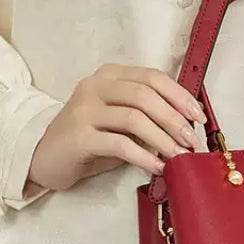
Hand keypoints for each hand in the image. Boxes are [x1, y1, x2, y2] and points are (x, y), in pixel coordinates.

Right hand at [28, 64, 206, 190]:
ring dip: (163, 138)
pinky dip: (143, 155)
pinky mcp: (77, 136)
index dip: (180, 95)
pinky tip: (157, 167)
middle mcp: (95, 86)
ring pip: (133, 118)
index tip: (199, 117)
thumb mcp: (122, 123)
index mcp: (111, 76)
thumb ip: (148, 117)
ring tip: (180, 156)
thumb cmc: (91, 139)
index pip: (152, 77)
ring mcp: (84, 110)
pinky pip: (118, 143)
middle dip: (174, 119)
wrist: (44, 157)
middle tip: (192, 140)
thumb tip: (188, 127)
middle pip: (145, 96)